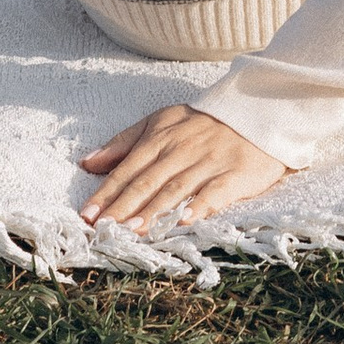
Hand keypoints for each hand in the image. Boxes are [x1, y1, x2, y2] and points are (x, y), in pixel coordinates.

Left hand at [80, 104, 287, 231]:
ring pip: (175, 189)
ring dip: (153, 212)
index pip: (127, 169)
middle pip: (147, 181)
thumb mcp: (160, 121)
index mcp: (161, 137)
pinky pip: (214, 193)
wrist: (256, 111)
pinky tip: (184, 222)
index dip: (107, 193)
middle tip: (104, 230)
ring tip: (132, 232)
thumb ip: (124, 142)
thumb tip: (88, 163)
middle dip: (123, 206)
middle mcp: (181, 150)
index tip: (87, 216)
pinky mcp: (234, 175)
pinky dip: (199, 207)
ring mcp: (208, 163)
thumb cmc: (202, 123)